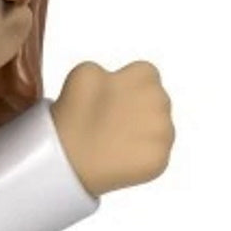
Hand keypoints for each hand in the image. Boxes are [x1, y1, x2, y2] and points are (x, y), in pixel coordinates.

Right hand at [50, 61, 173, 195]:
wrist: (67, 161)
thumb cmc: (73, 116)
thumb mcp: (83, 73)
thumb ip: (109, 69)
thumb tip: (115, 79)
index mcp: (144, 76)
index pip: (146, 74)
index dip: (128, 86)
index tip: (112, 98)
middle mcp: (160, 101)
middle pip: (156, 100)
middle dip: (138, 108)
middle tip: (111, 122)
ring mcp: (163, 132)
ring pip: (159, 129)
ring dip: (142, 133)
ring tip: (113, 141)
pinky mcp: (160, 159)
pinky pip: (155, 154)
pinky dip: (140, 157)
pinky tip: (119, 157)